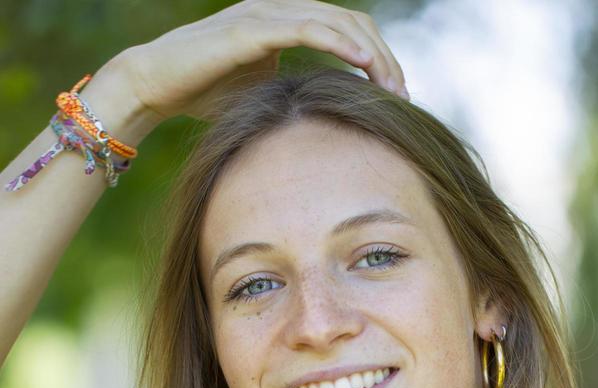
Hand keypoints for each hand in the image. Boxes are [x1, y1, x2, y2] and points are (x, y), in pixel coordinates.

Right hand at [119, 0, 407, 122]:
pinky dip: (339, 44)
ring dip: (370, 53)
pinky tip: (364, 65)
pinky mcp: (251, 28)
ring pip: (335, 22)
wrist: (153, 86)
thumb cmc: (201, 96)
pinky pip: (307, 28)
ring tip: (392, 85)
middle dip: (383, 57)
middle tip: (403, 94)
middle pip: (350, 23)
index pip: (344, 31)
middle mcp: (279, 10)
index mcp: (285, 22)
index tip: (395, 95)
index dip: (376, 59)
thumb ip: (290, 97)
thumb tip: (320, 125)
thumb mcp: (259, 96)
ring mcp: (265, 14)